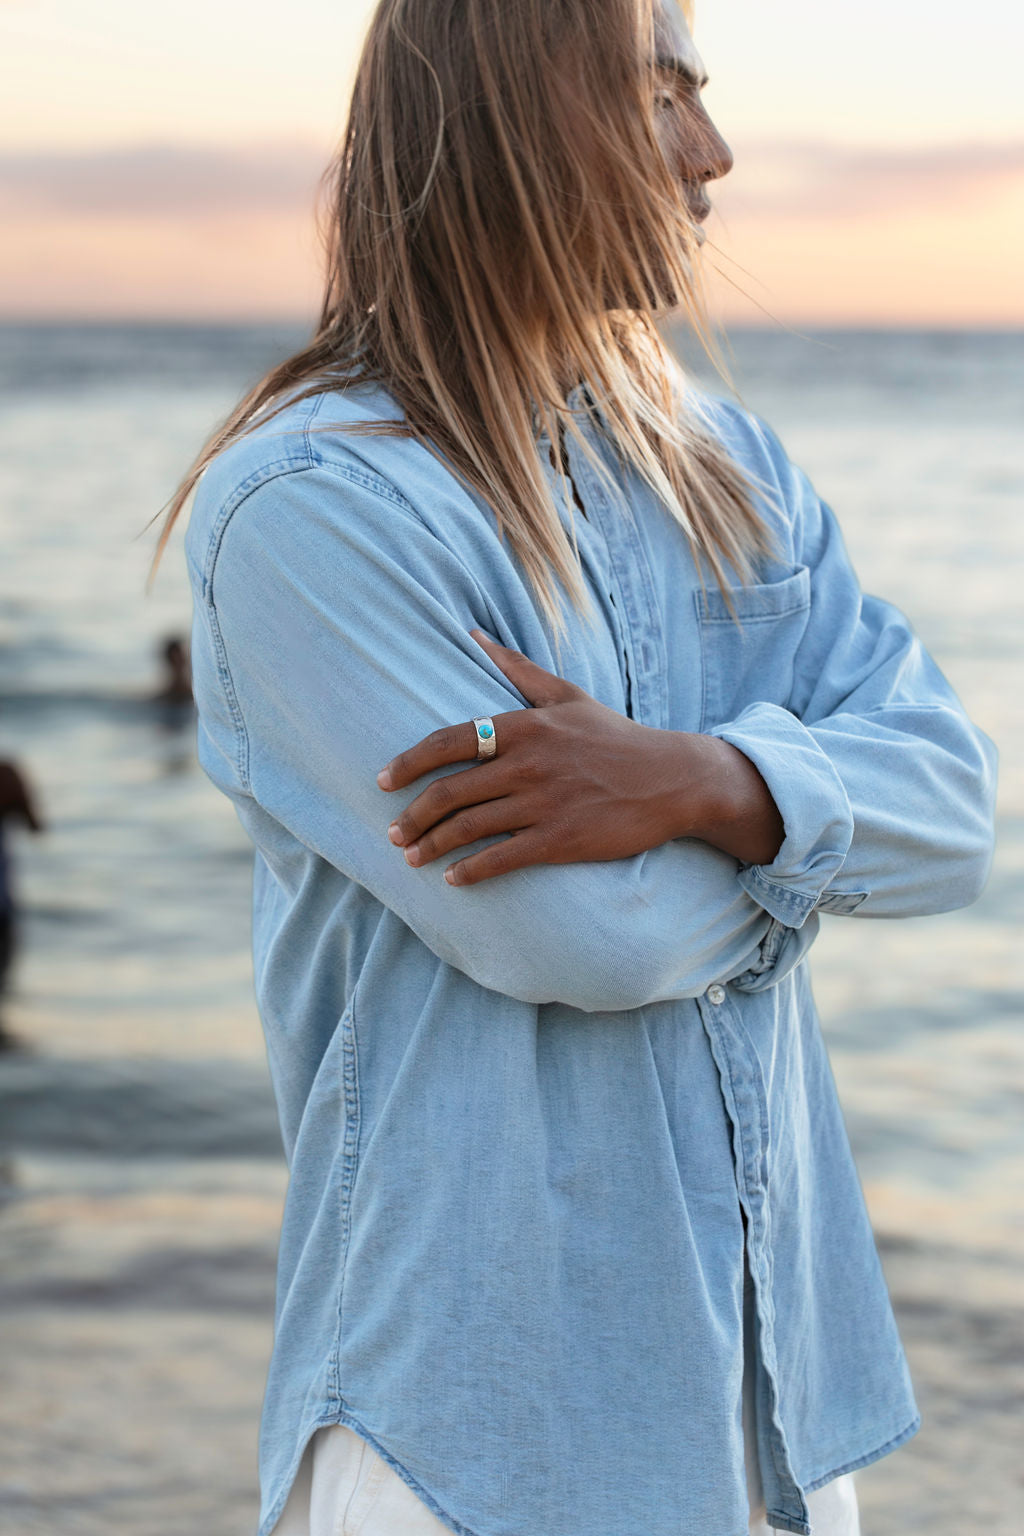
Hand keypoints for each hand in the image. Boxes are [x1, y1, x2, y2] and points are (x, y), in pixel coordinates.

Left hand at [377, 631, 783, 884]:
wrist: (673, 779)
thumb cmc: (614, 737)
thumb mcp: (566, 695)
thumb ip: (515, 668)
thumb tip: (472, 634)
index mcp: (524, 726)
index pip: (448, 741)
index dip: (409, 762)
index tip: (383, 780)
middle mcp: (528, 763)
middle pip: (449, 792)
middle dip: (412, 816)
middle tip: (393, 831)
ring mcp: (544, 803)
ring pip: (468, 828)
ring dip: (431, 846)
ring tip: (412, 857)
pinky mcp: (562, 839)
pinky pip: (502, 858)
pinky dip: (471, 871)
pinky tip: (453, 878)